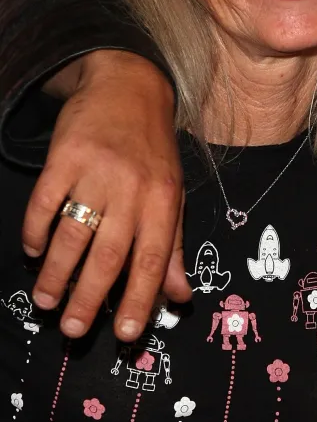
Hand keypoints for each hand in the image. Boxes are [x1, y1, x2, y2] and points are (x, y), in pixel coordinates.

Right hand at [22, 50, 190, 340]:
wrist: (130, 86)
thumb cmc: (154, 150)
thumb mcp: (173, 195)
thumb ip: (174, 248)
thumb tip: (180, 297)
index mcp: (165, 202)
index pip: (153, 260)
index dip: (140, 299)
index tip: (125, 334)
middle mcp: (133, 189)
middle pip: (109, 255)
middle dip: (89, 298)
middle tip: (72, 329)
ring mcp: (97, 172)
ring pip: (73, 234)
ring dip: (55, 273)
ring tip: (45, 299)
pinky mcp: (64, 156)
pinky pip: (45, 202)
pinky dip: (35, 230)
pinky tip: (32, 249)